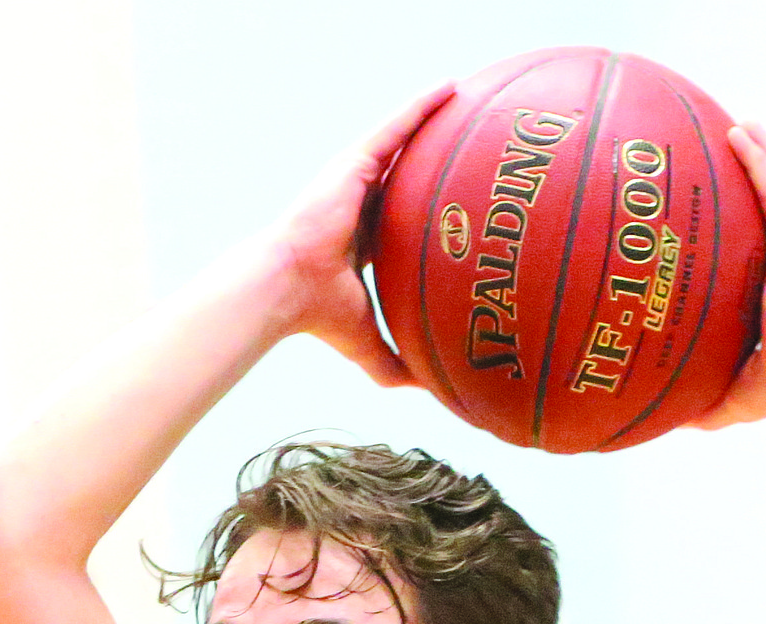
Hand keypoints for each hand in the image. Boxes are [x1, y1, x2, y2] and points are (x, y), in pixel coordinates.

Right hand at [271, 84, 453, 387]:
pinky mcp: (354, 162)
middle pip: (406, 172)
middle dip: (434, 155)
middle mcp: (361, 203)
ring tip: (471, 97)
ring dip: (434, 118)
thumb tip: (429, 393)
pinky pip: (396, 126)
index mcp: (364, 239)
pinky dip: (422, 106)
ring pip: (404, 139)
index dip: (428, 207)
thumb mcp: (368, 345)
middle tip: (475, 144)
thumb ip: (395, 365)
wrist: (289, 289)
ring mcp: (356, 179)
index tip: (459, 204)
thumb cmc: (321, 318)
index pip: (402, 216)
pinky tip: (451, 88)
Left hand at [690, 124, 765, 428]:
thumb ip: (698, 401)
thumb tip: (663, 421)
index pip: (763, 249)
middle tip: (734, 148)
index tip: (728, 207)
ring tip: (740, 124)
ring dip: (761, 155)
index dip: (750, 224)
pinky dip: (762, 160)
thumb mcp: (726, 395)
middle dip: (757, 176)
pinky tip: (743, 132)